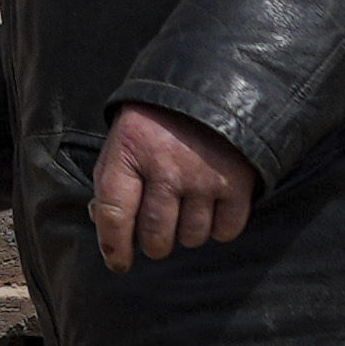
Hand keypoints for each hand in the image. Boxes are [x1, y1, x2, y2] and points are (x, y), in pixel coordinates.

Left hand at [83, 104, 261, 269]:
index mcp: (130, 152)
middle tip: (158, 235)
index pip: (114, 215)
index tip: (119, 262)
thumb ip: (112, 181)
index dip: (114, 247)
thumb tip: (107, 228)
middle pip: (155, 235)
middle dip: (154, 244)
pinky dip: (219, 228)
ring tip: (187, 211)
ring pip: (191, 238)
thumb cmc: (159, 118)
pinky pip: (225, 230)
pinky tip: (213, 208)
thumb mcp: (124, 137)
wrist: (215, 82)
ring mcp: (203, 177)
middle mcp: (166, 168)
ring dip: (187, 234)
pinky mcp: (237, 183)